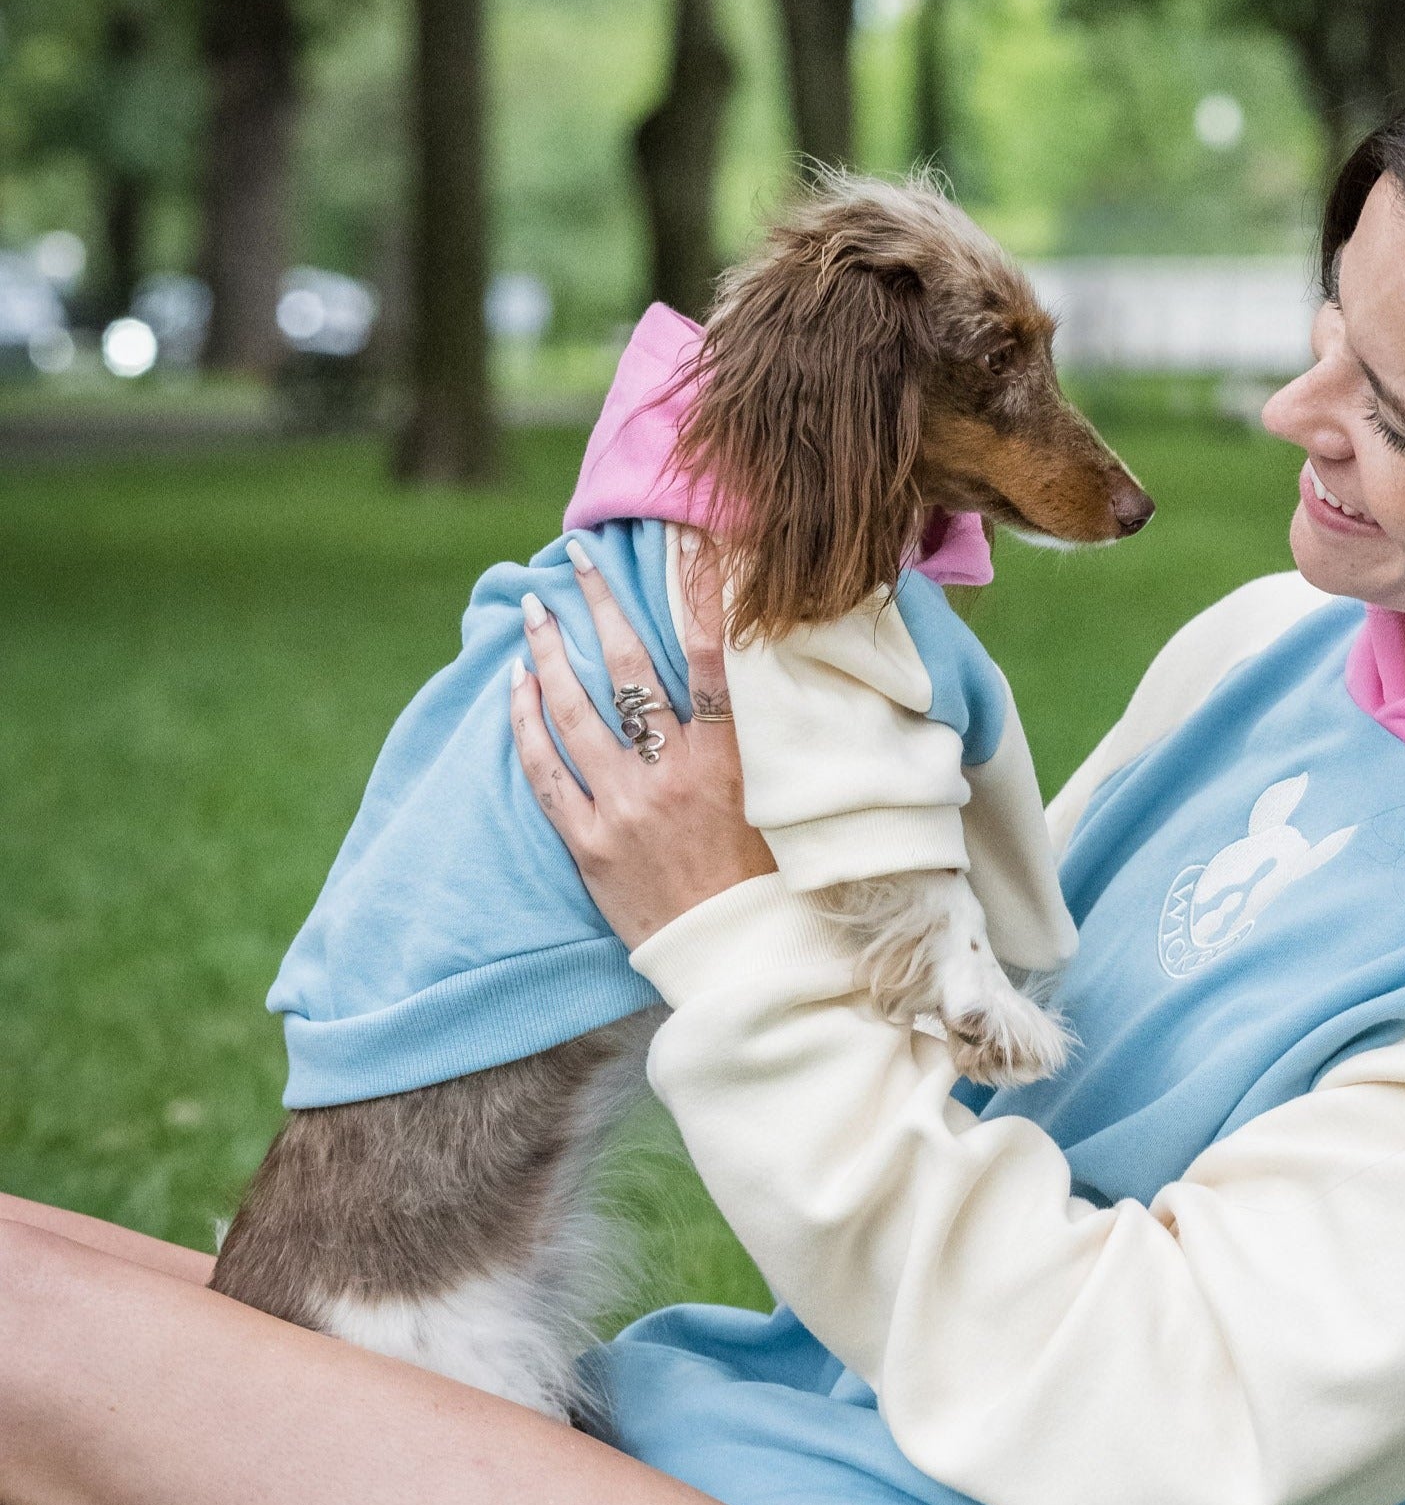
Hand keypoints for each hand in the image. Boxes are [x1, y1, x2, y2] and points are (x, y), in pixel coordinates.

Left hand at [509, 541, 773, 950]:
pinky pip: (547, 771)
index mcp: (733, 763)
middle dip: (601, 605)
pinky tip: (517, 688)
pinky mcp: (590, 844)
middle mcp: (675, 776)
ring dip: (552, 654)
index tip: (682, 540)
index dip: (698, 594)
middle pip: (631, 670)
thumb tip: (775, 696)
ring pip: (577, 712)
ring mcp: (626, 808)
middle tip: (577, 559)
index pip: (713, 658)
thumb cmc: (776, 889)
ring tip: (535, 613)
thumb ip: (768, 752)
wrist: (739, 964)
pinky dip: (528, 724)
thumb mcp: (787, 810)